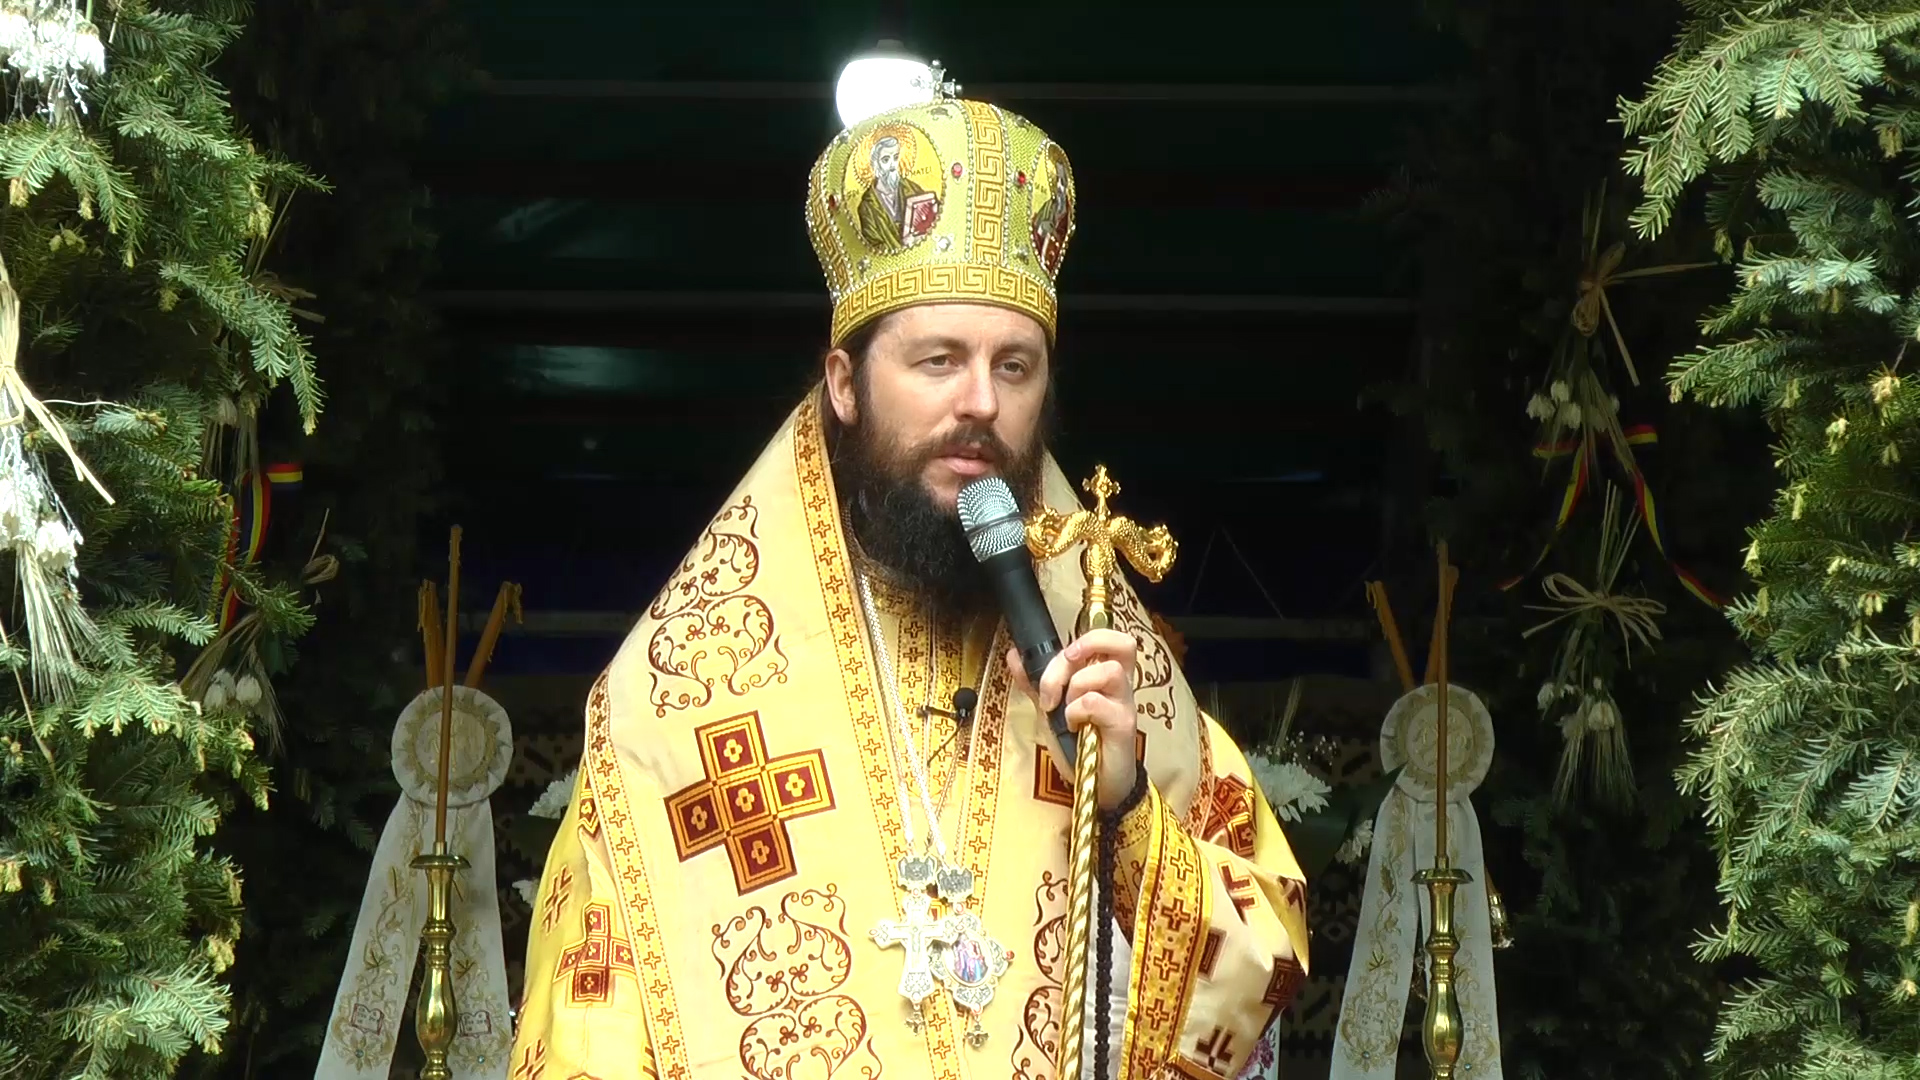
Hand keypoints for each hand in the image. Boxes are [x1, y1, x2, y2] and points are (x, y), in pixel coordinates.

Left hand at [1006, 628, 1139, 811]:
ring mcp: (1124, 705)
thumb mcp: (1051, 708)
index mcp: (1106, 676)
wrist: (1094, 784)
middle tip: (1062, 673)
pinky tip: (1072, 726)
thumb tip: (1014, 655)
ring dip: (1074, 686)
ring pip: (1106, 671)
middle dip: (1082, 649)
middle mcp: (1121, 686)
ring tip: (1062, 709)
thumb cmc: (1078, 744)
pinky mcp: (1123, 726)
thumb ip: (1035, 682)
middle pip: (1121, 643)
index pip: (1112, 638)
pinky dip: (1075, 711)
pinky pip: (1095, 702)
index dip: (1088, 637)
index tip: (1063, 657)